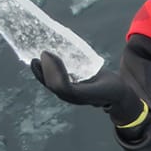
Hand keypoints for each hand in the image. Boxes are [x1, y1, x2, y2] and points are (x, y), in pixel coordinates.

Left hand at [30, 51, 144, 125]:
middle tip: (42, 54)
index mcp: (80, 95)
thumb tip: (83, 61)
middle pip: (53, 85)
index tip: (50, 55)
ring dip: (42, 72)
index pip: (62, 85)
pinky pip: (54, 82)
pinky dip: (46, 73)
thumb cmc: (112, 88)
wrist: (115, 96)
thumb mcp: (105, 82)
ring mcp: (68, 94)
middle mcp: (71, 96)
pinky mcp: (68, 90)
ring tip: (35, 61)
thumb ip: (92, 72)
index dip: (54, 71)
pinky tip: (42, 65)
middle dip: (46, 70)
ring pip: (51, 84)